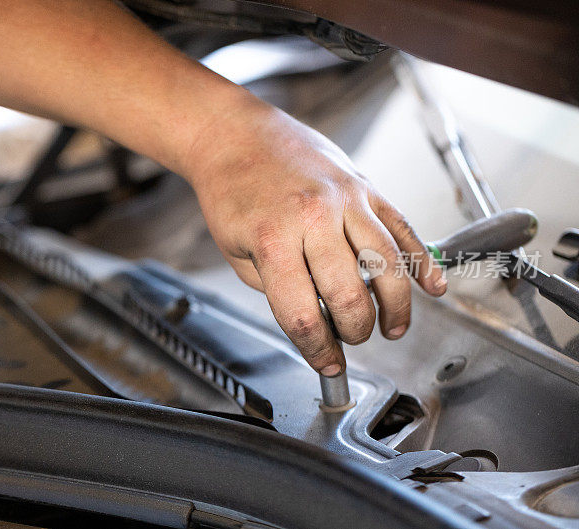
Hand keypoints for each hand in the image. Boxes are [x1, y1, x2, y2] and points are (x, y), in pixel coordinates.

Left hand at [186, 102, 446, 375]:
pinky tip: (432, 287)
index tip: (326, 363)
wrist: (237, 136)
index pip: (303, 315)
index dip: (317, 350)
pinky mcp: (364, 187)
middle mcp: (314, 218)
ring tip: (392, 329)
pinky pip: (402, 228)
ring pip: (387, 265)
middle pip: (349, 296)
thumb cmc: (232, 191)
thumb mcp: (236, 252)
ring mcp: (345, 199)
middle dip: (353, 332)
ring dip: (395, 307)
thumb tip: (315, 320)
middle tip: (350, 341)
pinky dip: (421, 261)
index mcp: (273, 239)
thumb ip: (275, 288)